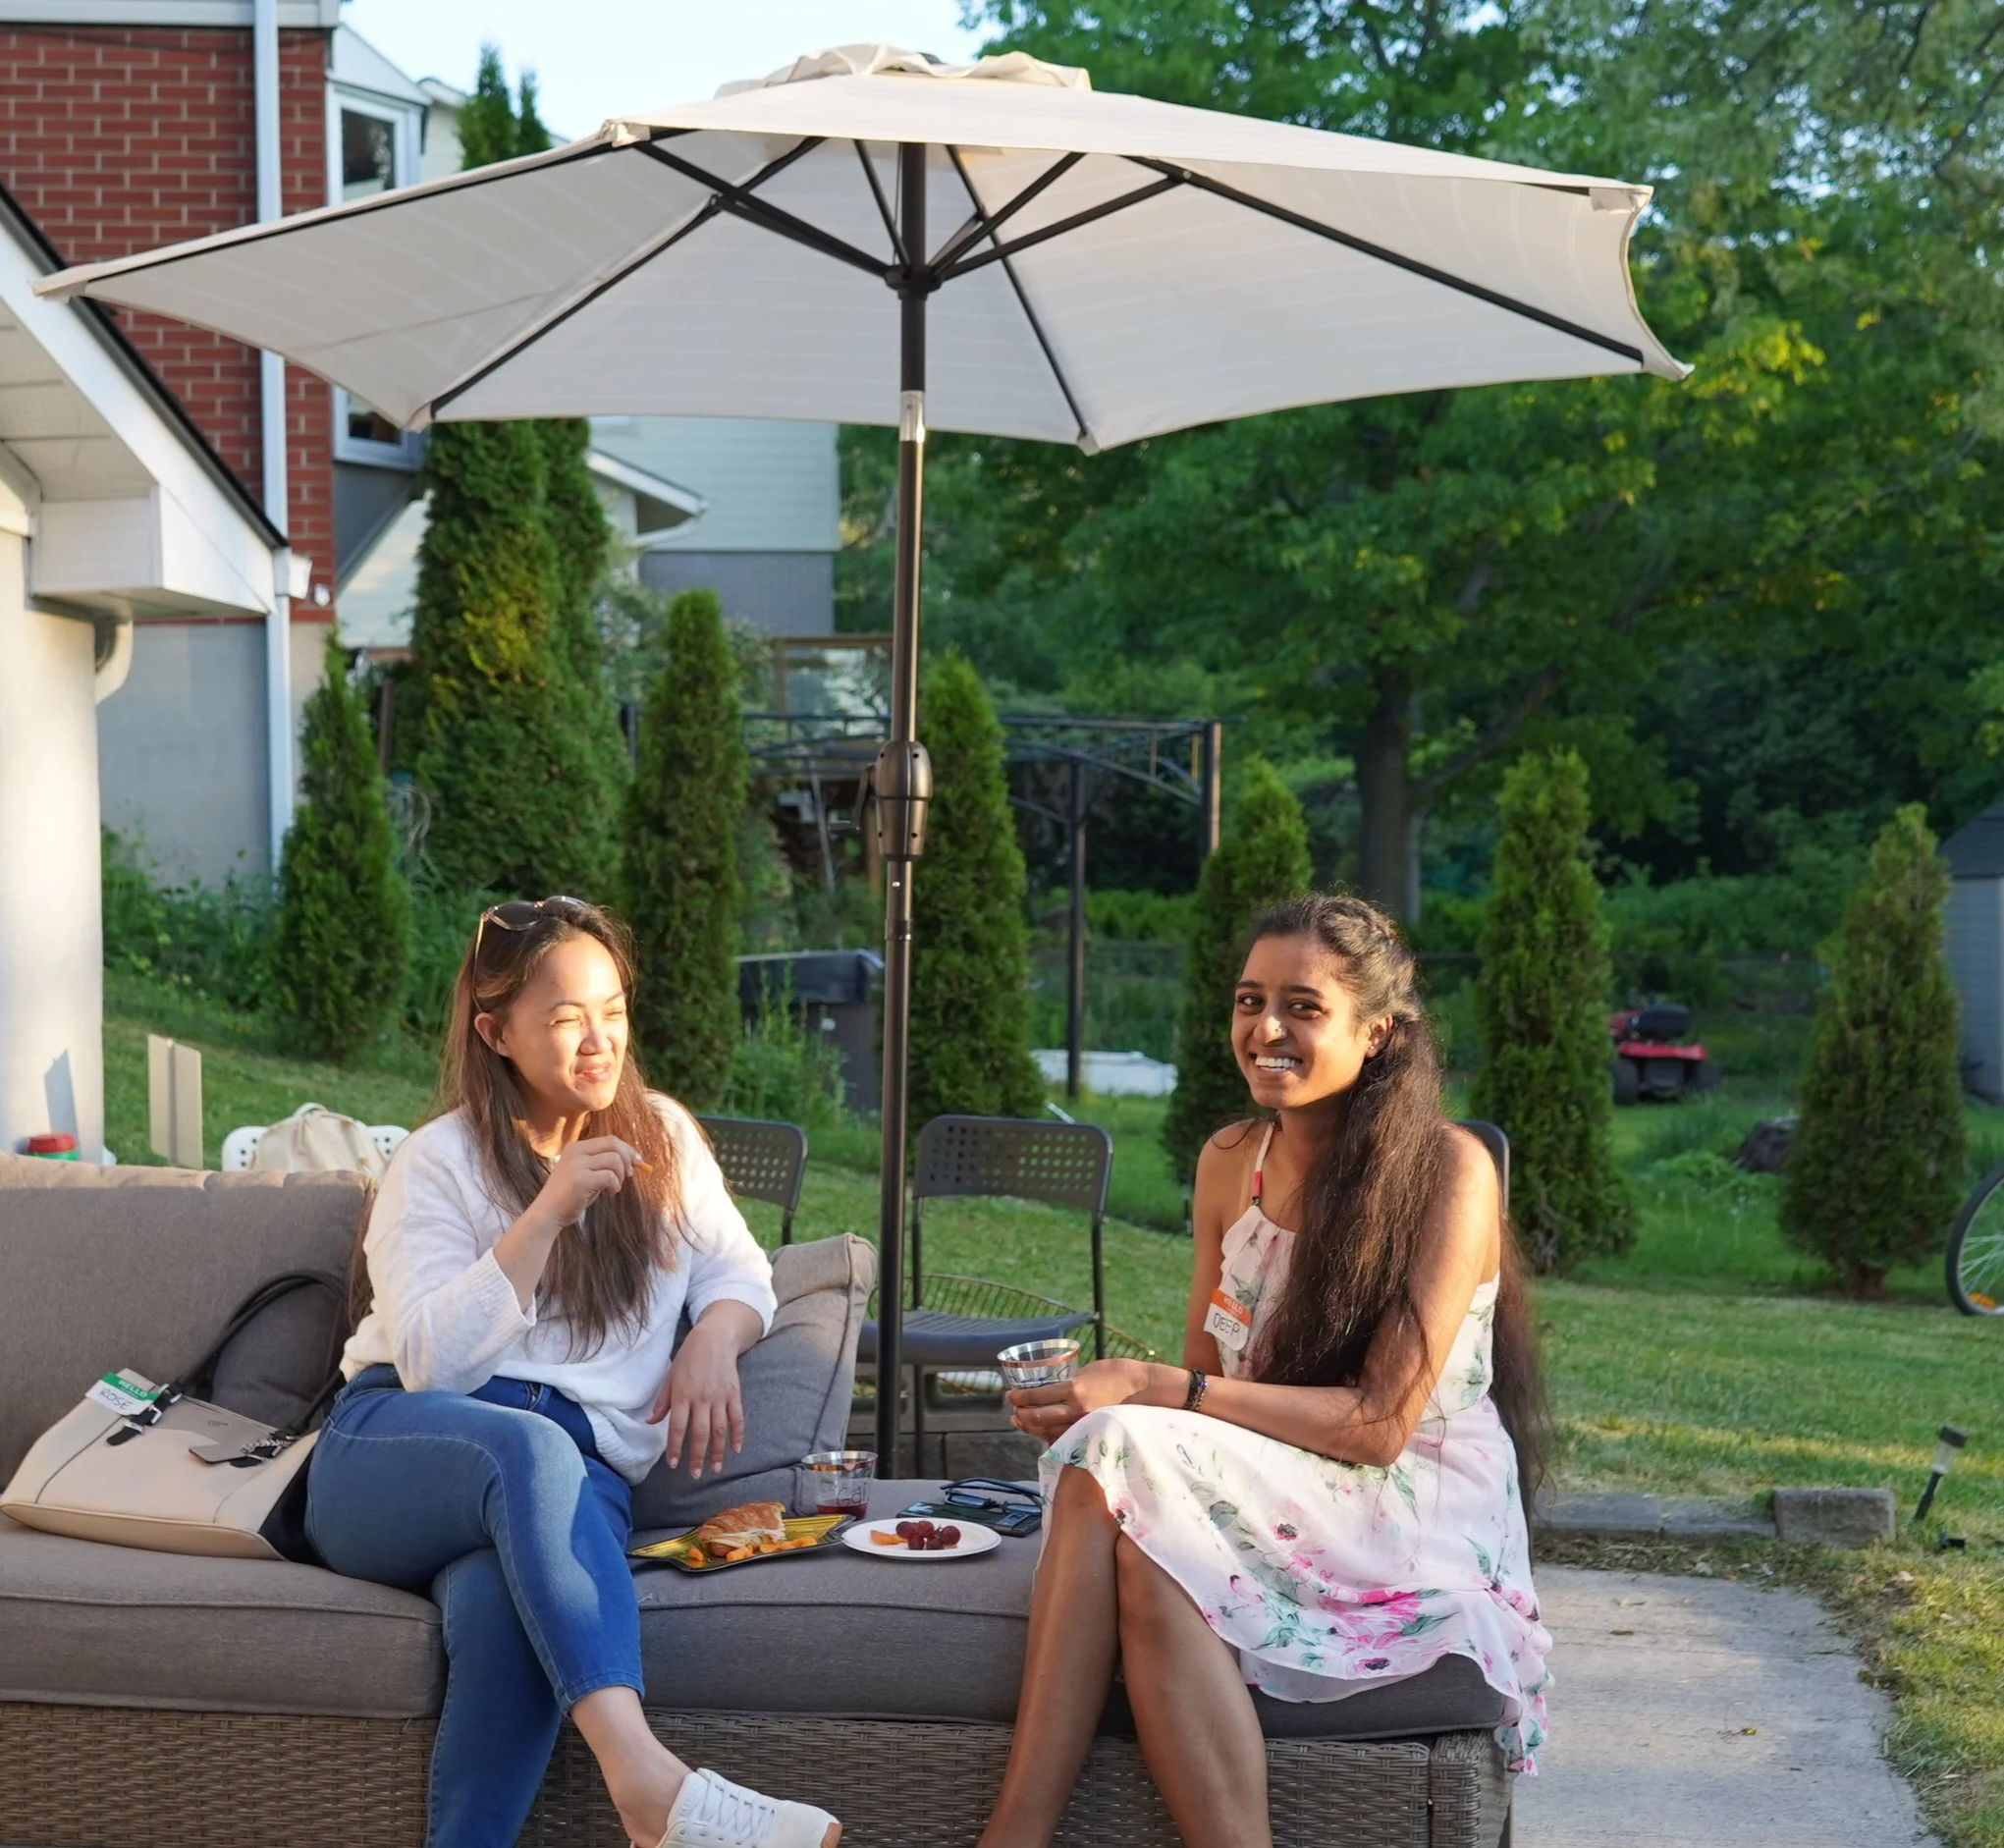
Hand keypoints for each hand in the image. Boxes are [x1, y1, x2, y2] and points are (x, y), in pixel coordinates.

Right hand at [535, 1136, 641, 1229]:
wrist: (548, 1214)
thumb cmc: (570, 1196)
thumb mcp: (586, 1173)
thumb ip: (604, 1164)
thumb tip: (633, 1159)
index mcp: (576, 1147)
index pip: (610, 1140)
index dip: (627, 1150)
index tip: (636, 1162)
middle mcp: (575, 1151)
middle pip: (614, 1144)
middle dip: (628, 1158)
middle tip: (630, 1175)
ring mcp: (577, 1165)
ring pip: (615, 1160)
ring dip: (621, 1176)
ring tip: (613, 1188)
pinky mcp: (580, 1180)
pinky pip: (610, 1177)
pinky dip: (615, 1186)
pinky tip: (608, 1194)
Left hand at [649, 1320, 745, 1478]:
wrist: (714, 1338)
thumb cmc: (688, 1358)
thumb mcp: (670, 1376)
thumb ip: (662, 1401)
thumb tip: (651, 1422)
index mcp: (683, 1395)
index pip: (677, 1427)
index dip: (675, 1447)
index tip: (673, 1464)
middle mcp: (702, 1398)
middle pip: (700, 1433)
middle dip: (697, 1457)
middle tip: (695, 1475)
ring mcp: (720, 1397)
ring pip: (720, 1429)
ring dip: (717, 1451)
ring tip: (715, 1469)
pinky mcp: (734, 1394)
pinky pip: (737, 1418)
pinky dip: (738, 1434)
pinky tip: (736, 1449)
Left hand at [1006, 1358, 1152, 1443]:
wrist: (1145, 1390)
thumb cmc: (1118, 1373)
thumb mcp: (1089, 1369)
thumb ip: (1070, 1381)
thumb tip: (1054, 1388)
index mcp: (1075, 1389)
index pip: (1037, 1397)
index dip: (1019, 1397)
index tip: (1009, 1396)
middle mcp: (1077, 1409)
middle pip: (1038, 1418)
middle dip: (1021, 1415)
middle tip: (1013, 1411)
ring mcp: (1084, 1424)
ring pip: (1049, 1431)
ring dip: (1031, 1428)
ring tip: (1021, 1422)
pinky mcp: (1092, 1432)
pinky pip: (1065, 1438)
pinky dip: (1049, 1436)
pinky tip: (1041, 1432)